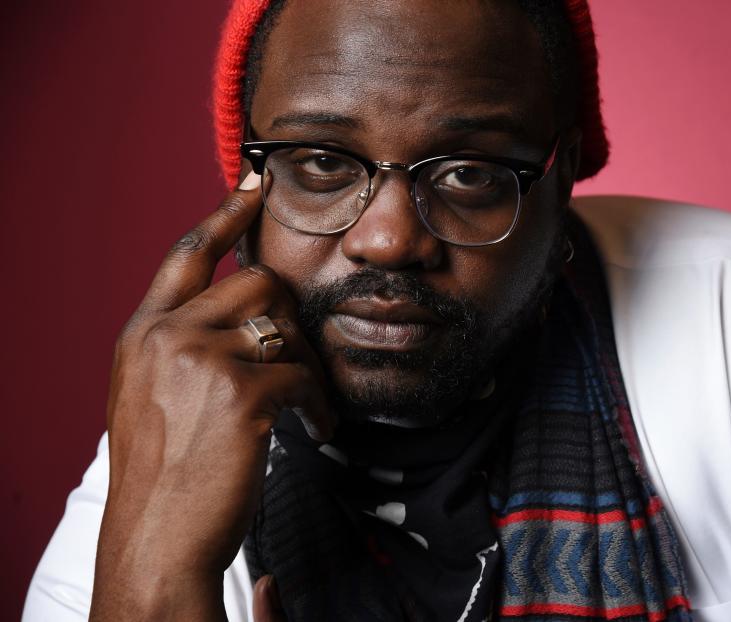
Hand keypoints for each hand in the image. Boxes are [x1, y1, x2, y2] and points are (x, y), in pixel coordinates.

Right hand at [90, 173, 331, 619]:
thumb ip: (182, 350)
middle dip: (289, 318)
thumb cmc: (165, 475)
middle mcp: (165, 335)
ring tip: (304, 404)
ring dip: (306, 362)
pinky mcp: (240, 393)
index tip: (254, 184)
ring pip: (284, 322)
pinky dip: (318, 405)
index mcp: (142, 334)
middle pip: (256, 283)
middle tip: (298, 362)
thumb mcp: (153, 398)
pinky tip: (313, 430)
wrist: (157, 538)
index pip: (188, 256)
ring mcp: (199, 360)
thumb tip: (242, 319)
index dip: (223, 215)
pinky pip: (304, 376)